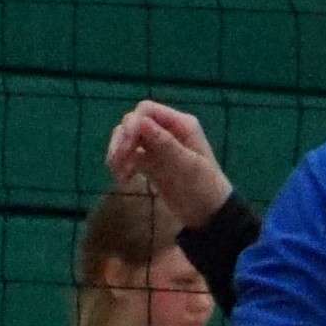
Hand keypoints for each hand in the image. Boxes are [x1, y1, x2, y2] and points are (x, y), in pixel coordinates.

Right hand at [103, 100, 234, 232]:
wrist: (209, 215)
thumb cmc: (204, 188)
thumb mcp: (187, 165)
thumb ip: (164, 143)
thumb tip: (139, 121)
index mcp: (180, 125)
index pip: (146, 110)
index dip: (132, 124)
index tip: (125, 147)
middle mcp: (167, 131)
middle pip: (134, 122)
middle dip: (122, 140)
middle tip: (116, 163)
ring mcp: (157, 147)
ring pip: (128, 139)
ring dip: (119, 152)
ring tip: (118, 174)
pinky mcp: (150, 163)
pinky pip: (130, 156)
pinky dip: (123, 165)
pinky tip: (124, 180)